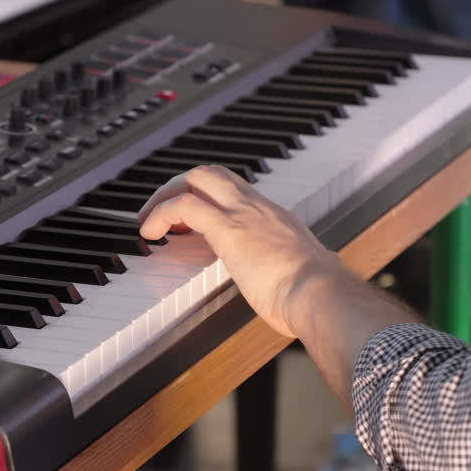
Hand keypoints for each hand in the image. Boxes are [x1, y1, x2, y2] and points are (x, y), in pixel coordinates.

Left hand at [138, 166, 349, 338]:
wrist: (321, 294)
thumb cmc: (316, 296)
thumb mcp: (303, 279)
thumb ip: (295, 277)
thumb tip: (298, 291)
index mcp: (276, 219)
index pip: (236, 191)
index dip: (208, 198)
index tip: (192, 221)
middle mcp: (259, 208)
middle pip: (212, 174)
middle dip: (181, 186)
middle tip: (162, 210)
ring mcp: (243, 214)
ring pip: (196, 179)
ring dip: (166, 196)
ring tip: (149, 221)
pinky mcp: (227, 229)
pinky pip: (183, 206)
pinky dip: (160, 214)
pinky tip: (150, 231)